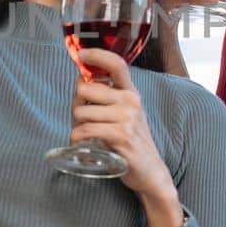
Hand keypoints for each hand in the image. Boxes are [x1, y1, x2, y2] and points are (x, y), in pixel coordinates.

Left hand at [70, 49, 183, 226]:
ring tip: (83, 135)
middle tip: (80, 119)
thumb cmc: (132, 142)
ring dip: (74, 125)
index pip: (116, 64)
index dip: (96, 55)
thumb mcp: (125, 115)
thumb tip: (81, 80)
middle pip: (85, 89)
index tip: (80, 54)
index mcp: (131, 93)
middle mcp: (130, 101)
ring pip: (81, 112)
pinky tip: (80, 144)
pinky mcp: (120, 137)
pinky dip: (75, 139)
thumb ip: (108, 98)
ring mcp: (127, 119)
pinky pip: (85, 130)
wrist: (150, 172)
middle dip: (75, 105)